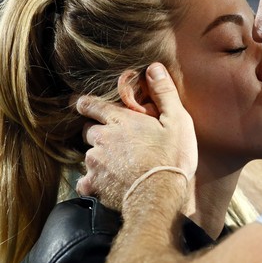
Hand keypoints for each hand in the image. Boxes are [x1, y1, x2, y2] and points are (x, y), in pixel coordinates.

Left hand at [75, 63, 197, 210]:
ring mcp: (95, 163)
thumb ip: (164, 93)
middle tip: (117, 141)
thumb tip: (154, 67)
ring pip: (89, 155)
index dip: (87, 104)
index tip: (83, 104)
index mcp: (120, 120)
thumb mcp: (177, 120)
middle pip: (89, 131)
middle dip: (99, 133)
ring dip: (100, 158)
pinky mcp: (94, 185)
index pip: (92, 105)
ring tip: (120, 165)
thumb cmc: (171, 157)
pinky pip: (85, 181)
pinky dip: (93, 182)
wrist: (160, 195)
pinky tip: (108, 183)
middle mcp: (102, 139)